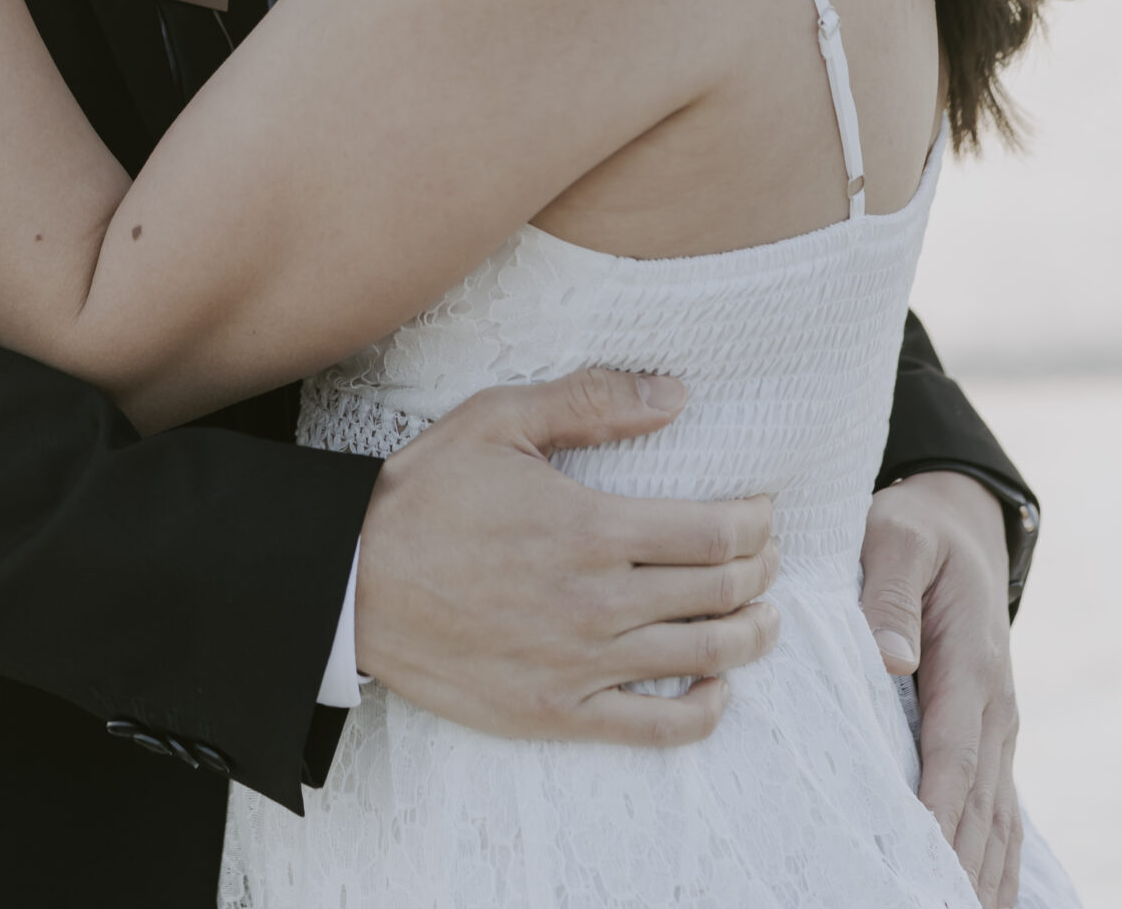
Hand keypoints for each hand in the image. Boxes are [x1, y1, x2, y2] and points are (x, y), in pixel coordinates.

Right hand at [355, 367, 779, 743]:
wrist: (353, 582)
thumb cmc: (425, 493)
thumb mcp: (499, 420)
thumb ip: (591, 402)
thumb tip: (676, 394)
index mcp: (592, 528)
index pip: (714, 534)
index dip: (755, 524)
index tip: (762, 512)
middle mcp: (599, 602)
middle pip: (720, 594)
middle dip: (760, 572)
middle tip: (768, 558)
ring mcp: (582, 665)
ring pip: (702, 659)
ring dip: (750, 637)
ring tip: (764, 618)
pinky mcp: (558, 713)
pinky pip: (657, 728)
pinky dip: (704, 712)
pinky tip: (717, 689)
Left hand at [861, 471, 1020, 908]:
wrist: (960, 522)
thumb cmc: (916, 530)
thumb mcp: (896, 536)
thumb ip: (890, 591)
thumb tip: (891, 656)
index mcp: (969, 660)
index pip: (953, 749)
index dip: (939, 805)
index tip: (923, 854)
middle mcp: (993, 702)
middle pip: (979, 799)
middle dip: (962, 860)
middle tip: (933, 904)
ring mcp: (998, 722)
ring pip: (996, 813)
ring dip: (983, 869)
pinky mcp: (991, 730)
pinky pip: (1000, 803)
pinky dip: (997, 854)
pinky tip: (984, 892)